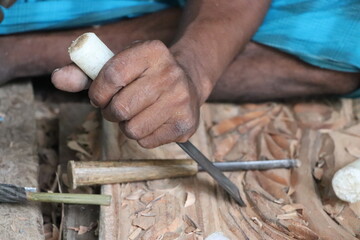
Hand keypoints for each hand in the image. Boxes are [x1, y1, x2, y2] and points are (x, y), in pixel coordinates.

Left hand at [52, 40, 200, 147]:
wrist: (188, 83)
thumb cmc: (145, 76)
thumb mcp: (119, 65)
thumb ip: (86, 74)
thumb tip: (57, 79)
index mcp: (152, 51)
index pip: (112, 75)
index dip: (98, 92)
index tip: (99, 96)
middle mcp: (171, 73)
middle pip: (120, 107)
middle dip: (111, 112)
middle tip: (118, 107)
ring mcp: (181, 100)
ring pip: (132, 129)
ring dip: (126, 126)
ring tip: (136, 114)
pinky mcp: (185, 124)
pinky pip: (146, 142)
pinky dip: (142, 136)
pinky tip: (152, 122)